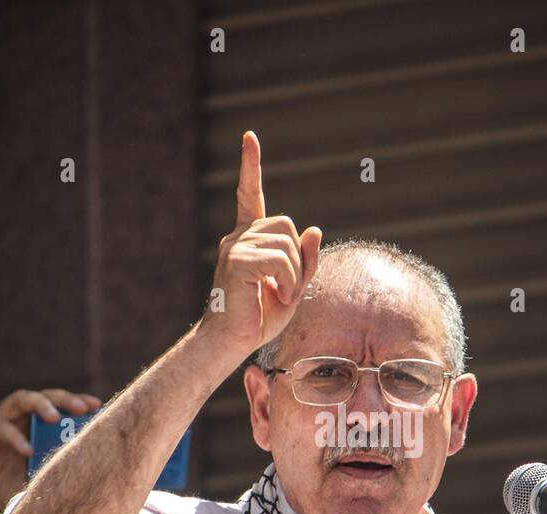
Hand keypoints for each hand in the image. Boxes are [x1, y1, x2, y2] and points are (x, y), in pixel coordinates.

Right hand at [0, 388, 102, 513]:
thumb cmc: (6, 487)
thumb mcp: (36, 483)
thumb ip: (55, 476)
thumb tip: (89, 482)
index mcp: (36, 426)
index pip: (60, 406)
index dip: (78, 403)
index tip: (97, 406)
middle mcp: (19, 418)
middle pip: (44, 396)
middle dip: (64, 399)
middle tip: (82, 408)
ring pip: (20, 400)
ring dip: (40, 405)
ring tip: (54, 418)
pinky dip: (14, 437)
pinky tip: (27, 450)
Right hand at [206, 130, 321, 356]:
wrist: (230, 343)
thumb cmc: (258, 319)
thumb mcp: (294, 287)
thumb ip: (306, 261)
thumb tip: (316, 229)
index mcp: (248, 240)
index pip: (249, 195)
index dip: (250, 166)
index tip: (249, 138)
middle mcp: (238, 237)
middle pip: (287, 225)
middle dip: (297, 259)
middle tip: (285, 289)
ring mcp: (234, 246)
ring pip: (287, 244)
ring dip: (294, 275)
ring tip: (278, 296)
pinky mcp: (236, 261)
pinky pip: (280, 260)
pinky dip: (288, 281)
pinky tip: (275, 296)